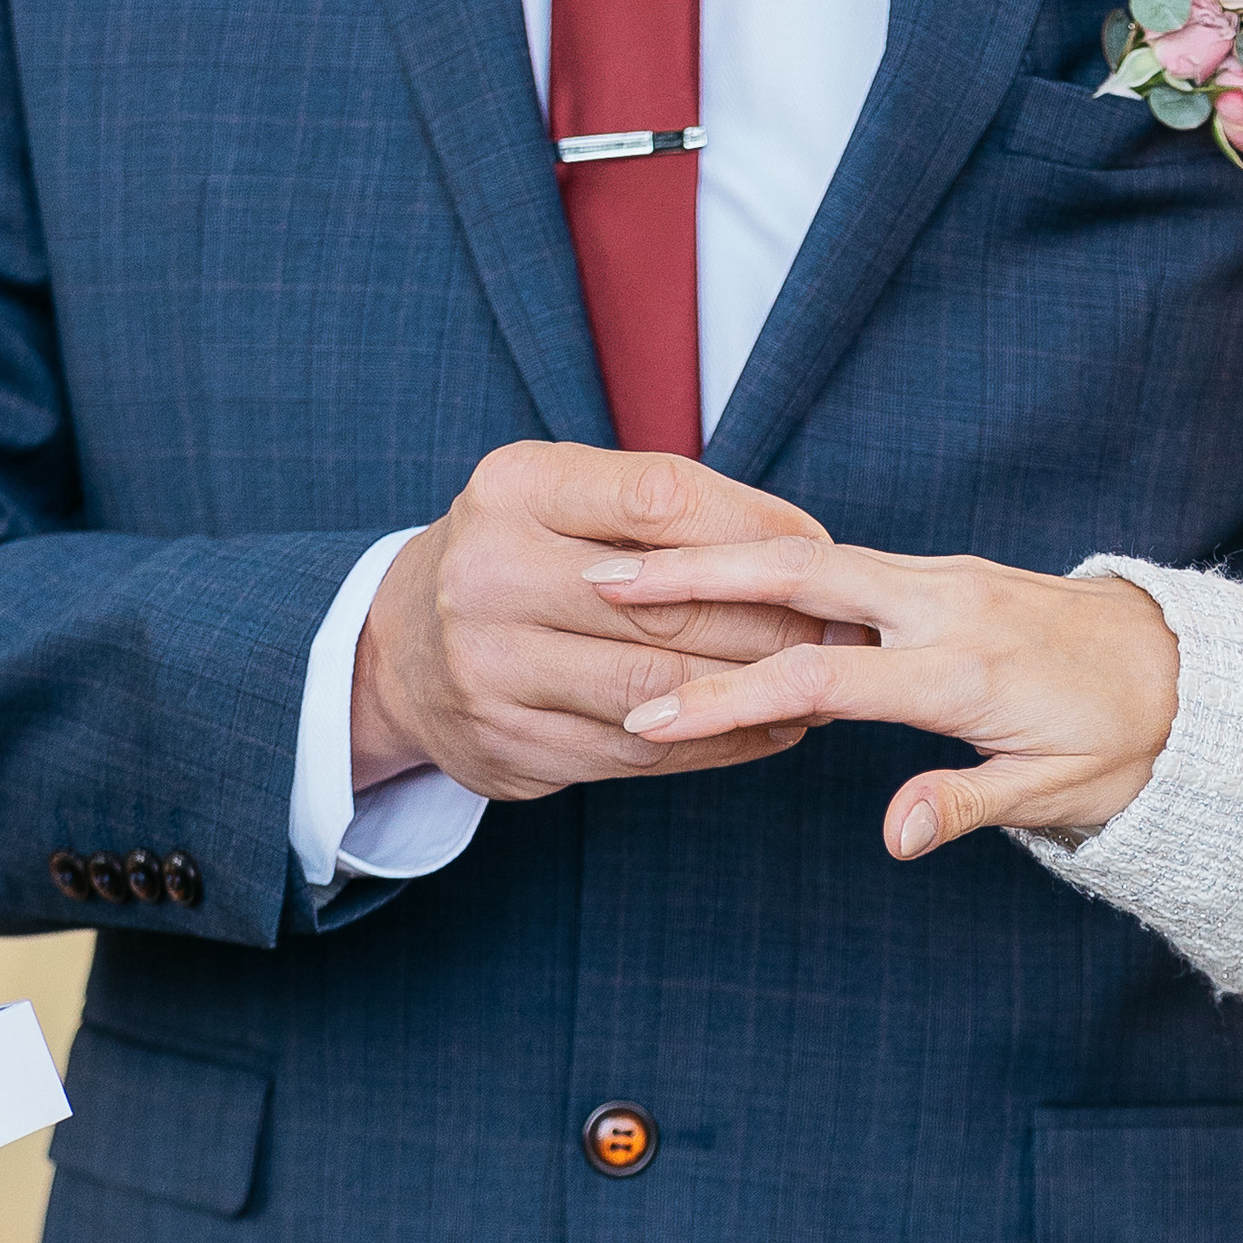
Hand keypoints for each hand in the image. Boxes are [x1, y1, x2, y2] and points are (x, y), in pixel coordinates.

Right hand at [352, 441, 862, 802]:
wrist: (397, 650)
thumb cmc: (524, 552)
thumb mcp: (568, 495)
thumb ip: (669, 506)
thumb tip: (804, 545)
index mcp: (514, 487)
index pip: (661, 498)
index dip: (756, 527)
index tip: (820, 548)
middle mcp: (487, 575)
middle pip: (668, 605)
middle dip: (774, 620)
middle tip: (845, 626)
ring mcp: (488, 670)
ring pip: (659, 688)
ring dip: (758, 689)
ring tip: (823, 680)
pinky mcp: (507, 747)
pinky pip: (639, 754)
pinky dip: (720, 742)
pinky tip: (771, 727)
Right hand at [584, 536, 1180, 852]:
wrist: (1186, 672)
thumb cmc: (1125, 742)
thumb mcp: (1061, 793)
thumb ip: (969, 804)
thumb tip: (895, 836)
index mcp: (964, 668)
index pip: (821, 677)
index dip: (729, 696)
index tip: (651, 716)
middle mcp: (947, 604)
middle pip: (802, 577)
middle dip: (699, 577)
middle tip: (603, 580)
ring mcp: (945, 577)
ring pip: (814, 554)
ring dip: (723, 555)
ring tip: (630, 562)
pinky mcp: (944, 572)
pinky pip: (844, 558)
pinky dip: (773, 557)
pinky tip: (716, 568)